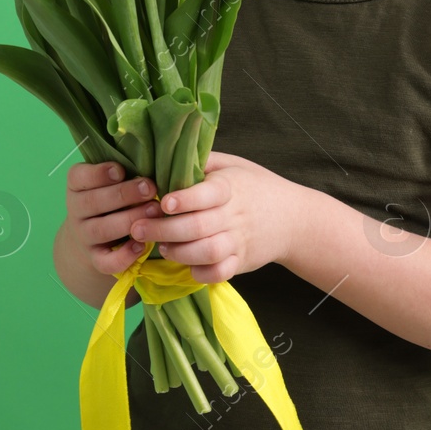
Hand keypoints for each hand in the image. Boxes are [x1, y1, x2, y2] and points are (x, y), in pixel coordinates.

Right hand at [63, 161, 162, 276]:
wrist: (92, 237)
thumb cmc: (110, 198)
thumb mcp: (109, 181)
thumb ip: (123, 171)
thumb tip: (152, 158)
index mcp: (77, 186)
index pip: (78, 177)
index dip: (98, 173)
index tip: (120, 170)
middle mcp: (76, 210)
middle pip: (93, 202)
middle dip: (123, 194)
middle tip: (150, 188)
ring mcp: (84, 236)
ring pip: (101, 229)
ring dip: (128, 220)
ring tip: (154, 211)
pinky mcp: (95, 258)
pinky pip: (105, 262)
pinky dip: (123, 256)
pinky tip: (141, 245)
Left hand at [128, 150, 306, 283]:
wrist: (293, 218)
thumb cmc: (254, 185)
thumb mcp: (232, 165)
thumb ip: (202, 162)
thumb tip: (164, 155)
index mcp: (231, 187)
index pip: (208, 194)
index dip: (185, 199)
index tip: (163, 202)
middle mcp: (235, 215)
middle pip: (198, 227)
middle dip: (164, 230)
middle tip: (138, 228)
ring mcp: (239, 241)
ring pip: (207, 252)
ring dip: (179, 252)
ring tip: (161, 247)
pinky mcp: (241, 262)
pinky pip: (220, 273)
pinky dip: (200, 273)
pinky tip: (185, 265)